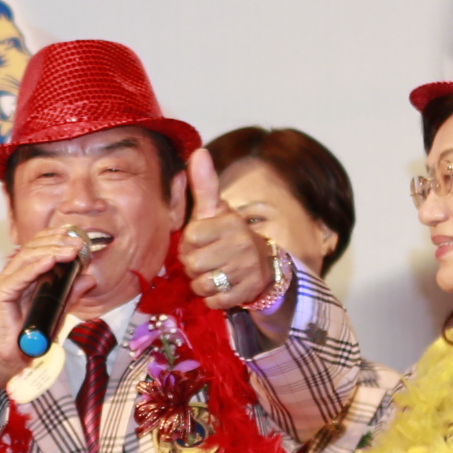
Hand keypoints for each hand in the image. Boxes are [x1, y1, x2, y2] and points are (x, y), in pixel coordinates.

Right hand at [0, 229, 92, 405]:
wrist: (8, 359)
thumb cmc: (28, 337)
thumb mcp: (57, 311)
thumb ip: (71, 294)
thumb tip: (90, 278)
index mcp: (24, 275)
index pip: (38, 247)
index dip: (56, 238)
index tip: (77, 237)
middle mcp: (13, 275)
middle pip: (33, 248)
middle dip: (57, 242)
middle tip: (79, 243)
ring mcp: (5, 283)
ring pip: (27, 257)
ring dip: (51, 251)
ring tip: (71, 250)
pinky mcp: (1, 294)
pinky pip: (19, 276)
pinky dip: (36, 267)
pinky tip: (51, 260)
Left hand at [175, 150, 279, 320]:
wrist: (263, 265)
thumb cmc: (228, 234)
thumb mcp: (216, 210)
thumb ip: (204, 184)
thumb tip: (199, 151)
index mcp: (229, 222)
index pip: (189, 237)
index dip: (189, 243)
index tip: (201, 241)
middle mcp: (241, 245)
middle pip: (192, 263)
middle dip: (193, 265)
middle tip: (207, 259)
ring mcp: (245, 270)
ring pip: (201, 284)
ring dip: (202, 283)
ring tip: (214, 273)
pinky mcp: (246, 293)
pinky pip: (214, 301)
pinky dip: (213, 298)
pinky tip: (223, 287)